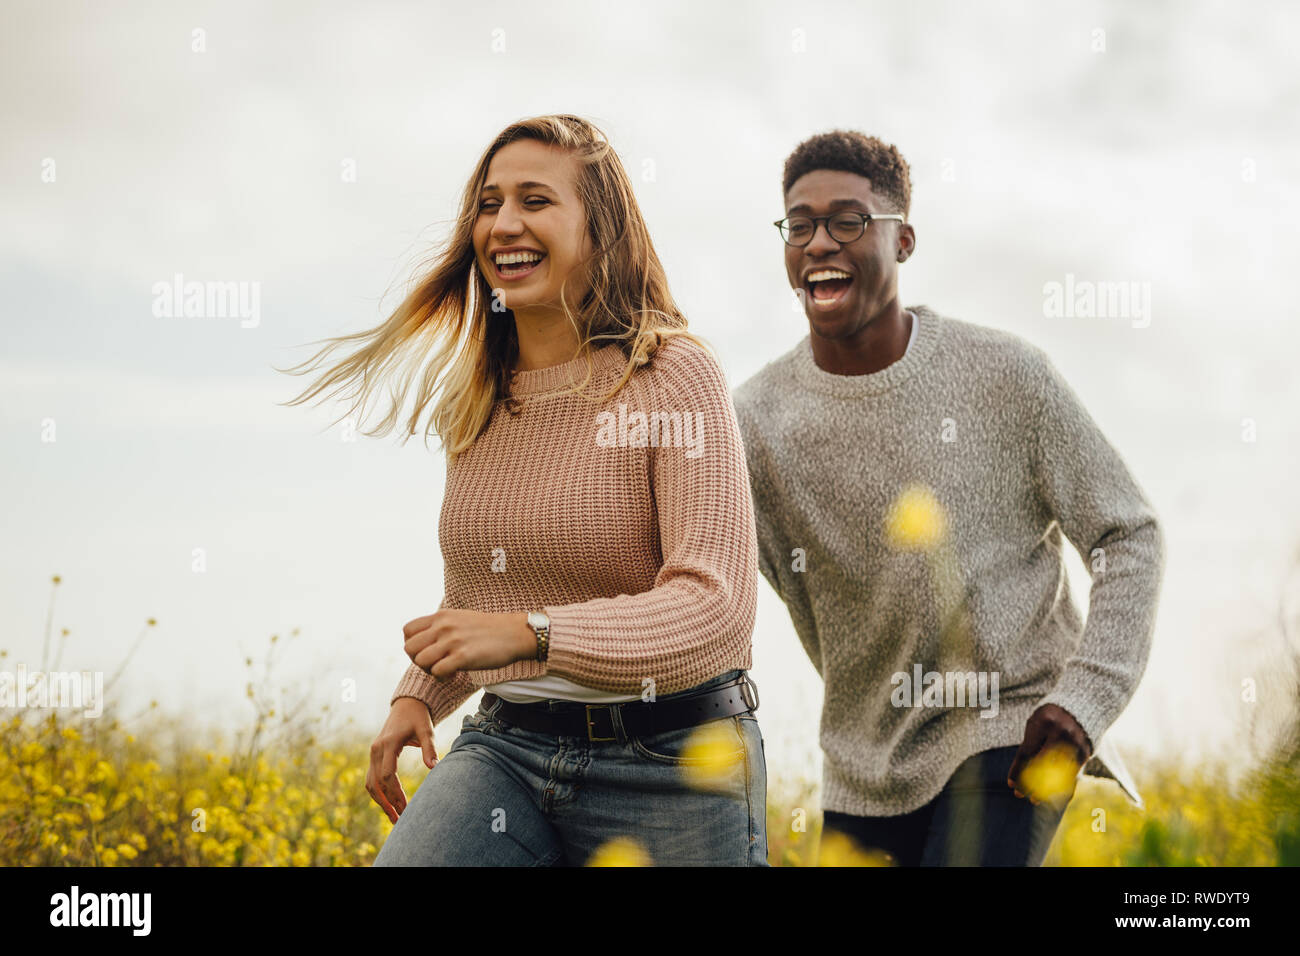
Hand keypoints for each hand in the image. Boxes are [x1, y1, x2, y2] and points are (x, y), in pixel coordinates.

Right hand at [366, 698, 436, 822]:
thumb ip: (429, 748)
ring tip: (394, 818)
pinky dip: (378, 794)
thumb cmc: (418, 718)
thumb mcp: (426, 730)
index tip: (407, 808)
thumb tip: (434, 767)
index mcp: (388, 744)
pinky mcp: (374, 757)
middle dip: (388, 803)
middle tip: (401, 821)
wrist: (406, 705)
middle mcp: (376, 750)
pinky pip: (372, 779)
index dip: (396, 793)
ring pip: (371, 784)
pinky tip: (389, 805)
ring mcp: (373, 753)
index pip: (388, 775)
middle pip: (377, 783)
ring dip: (381, 802)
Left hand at [403, 609, 535, 679]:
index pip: (407, 630)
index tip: (427, 651)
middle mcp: (443, 626)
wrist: (514, 633)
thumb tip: (425, 640)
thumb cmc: (488, 629)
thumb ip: (440, 626)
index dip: (413, 645)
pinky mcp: (463, 656)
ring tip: (443, 671)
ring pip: (420, 660)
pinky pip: (437, 671)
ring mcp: (453, 641)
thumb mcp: (459, 618)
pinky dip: (441, 678)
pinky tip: (453, 676)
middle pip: (409, 648)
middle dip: (418, 660)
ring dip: (429, 671)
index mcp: (441, 616)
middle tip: (434, 664)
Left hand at [1007, 703, 1091, 807]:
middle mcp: (1062, 733)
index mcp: (1044, 722)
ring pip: (1059, 772)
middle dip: (1030, 783)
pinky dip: (1060, 787)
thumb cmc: (1048, 719)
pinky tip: (1051, 796)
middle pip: (1043, 765)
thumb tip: (1018, 775)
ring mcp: (1076, 742)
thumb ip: (1029, 746)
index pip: (1027, 752)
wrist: (1078, 708)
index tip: (1010, 784)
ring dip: (1046, 790)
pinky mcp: (1085, 752)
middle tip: (1019, 795)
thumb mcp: (1035, 725)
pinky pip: (1072, 774)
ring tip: (1034, 800)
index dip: (1018, 770)